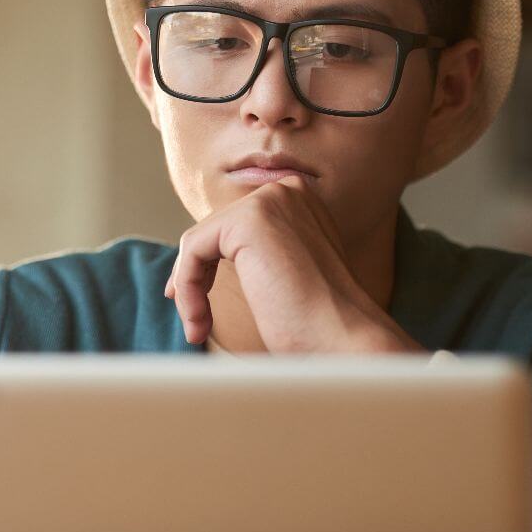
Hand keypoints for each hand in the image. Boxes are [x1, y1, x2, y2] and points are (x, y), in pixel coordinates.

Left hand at [163, 175, 423, 353]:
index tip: (196, 301)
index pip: (234, 226)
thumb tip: (206, 253)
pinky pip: (193, 251)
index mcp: (299, 199)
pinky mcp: (249, 220)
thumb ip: (261, 252)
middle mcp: (286, 190)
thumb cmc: (318, 322)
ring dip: (191, 289)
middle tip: (194, 319)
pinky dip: (188, 290)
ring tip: (198, 329)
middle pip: (213, 230)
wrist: (343, 341)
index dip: (207, 264)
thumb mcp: (287, 273)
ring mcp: (269, 201)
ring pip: (198, 242)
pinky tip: (199, 323)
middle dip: (195, 276)